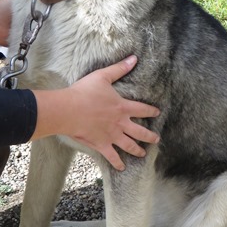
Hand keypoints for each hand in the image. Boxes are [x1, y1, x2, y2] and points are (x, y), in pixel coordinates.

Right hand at [31, 56, 159, 169]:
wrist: (69, 109)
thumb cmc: (84, 92)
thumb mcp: (102, 76)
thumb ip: (119, 69)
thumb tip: (134, 58)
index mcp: (122, 107)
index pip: (142, 109)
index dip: (151, 111)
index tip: (157, 113)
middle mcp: (120, 123)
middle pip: (140, 132)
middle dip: (150, 136)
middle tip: (156, 139)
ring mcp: (112, 136)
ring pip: (129, 145)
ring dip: (138, 150)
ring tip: (143, 153)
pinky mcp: (101, 145)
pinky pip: (112, 156)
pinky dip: (118, 163)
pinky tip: (122, 168)